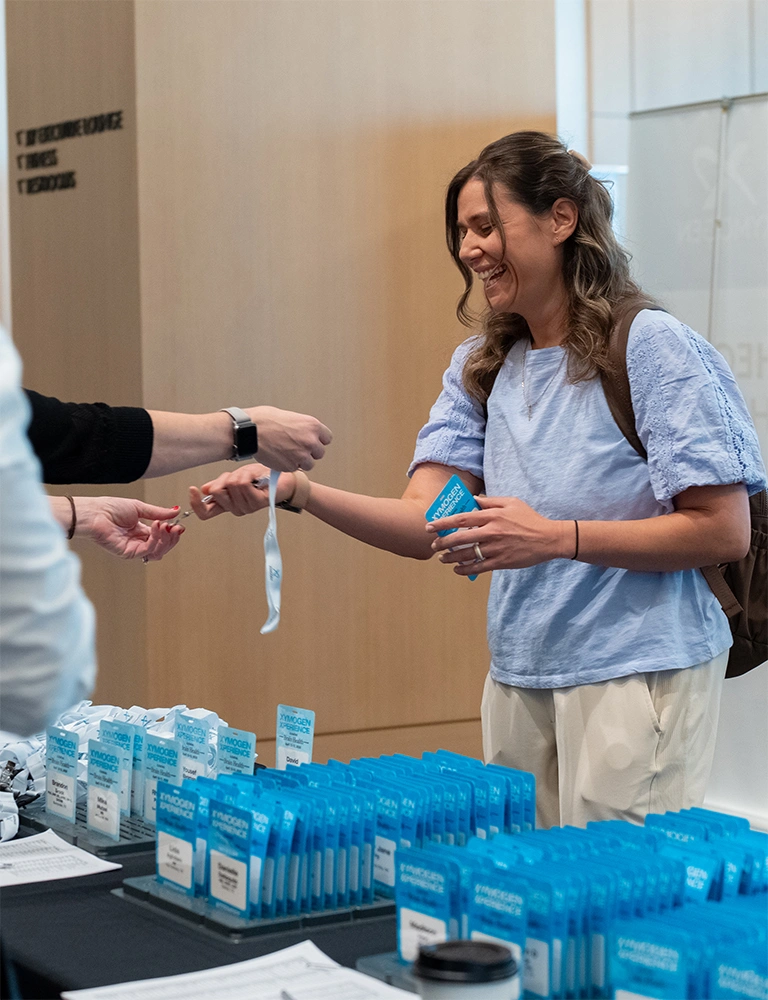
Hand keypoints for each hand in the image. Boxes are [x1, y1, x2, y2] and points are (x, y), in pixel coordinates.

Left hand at [75, 497, 184, 560]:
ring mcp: (133, 548)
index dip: (172, 532)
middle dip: (171, 537)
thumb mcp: (139, 507)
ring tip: (166, 526)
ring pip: (157, 551)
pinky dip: (155, 539)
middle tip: (176, 527)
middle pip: (162, 546)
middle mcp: (138, 541)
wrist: (95, 513)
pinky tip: (156, 527)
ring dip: (165, 540)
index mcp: (140, 530)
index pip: (162, 536)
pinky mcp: (128, 553)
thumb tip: (175, 511)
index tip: (179, 525)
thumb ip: (158, 512)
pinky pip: (147, 550)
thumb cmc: (109, 508)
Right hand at [189, 463, 296, 519]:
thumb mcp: (236, 476)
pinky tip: (255, 478)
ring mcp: (246, 507)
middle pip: (216, 492)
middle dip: (224, 478)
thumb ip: (220, 484)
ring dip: (239, 475)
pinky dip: (246, 475)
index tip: (192, 489)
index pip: (205, 513)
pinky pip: (242, 484)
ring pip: (230, 485)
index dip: (196, 504)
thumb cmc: (261, 477)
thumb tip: (205, 490)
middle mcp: (236, 508)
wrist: (284, 478)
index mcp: (228, 504)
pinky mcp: (257, 502)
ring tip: (250, 477)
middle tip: (237, 476)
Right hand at [244, 406, 331, 471]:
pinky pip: (294, 469)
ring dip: (300, 461)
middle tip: (296, 448)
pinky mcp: (291, 466)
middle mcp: (311, 441)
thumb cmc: (265, 420)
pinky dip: (288, 465)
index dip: (318, 441)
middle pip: (319, 453)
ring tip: (286, 453)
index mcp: (313, 426)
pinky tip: (278, 457)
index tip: (311, 442)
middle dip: (309, 452)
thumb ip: (301, 428)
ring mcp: (302, 455)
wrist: (250, 431)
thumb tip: (303, 434)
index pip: (327, 438)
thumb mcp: (290, 417)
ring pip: (308, 464)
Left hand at [426, 495, 571, 574]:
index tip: (430, 527)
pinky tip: (457, 569)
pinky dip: (465, 569)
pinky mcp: (501, 562)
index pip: (461, 519)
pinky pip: (478, 567)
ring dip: (450, 558)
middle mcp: (491, 532)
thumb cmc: (529, 519)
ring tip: (442, 558)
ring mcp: (495, 548)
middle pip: (459, 538)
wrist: (548, 539)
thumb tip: (472, 500)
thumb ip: (490, 502)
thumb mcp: (511, 503)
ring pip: (466, 554)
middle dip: (442, 543)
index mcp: (492, 516)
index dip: (443, 523)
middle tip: (434, 546)